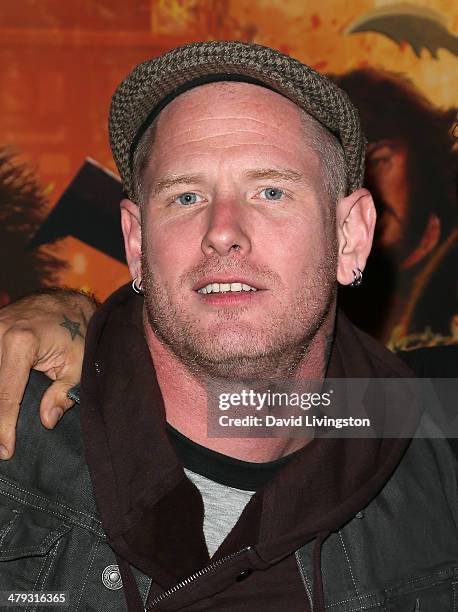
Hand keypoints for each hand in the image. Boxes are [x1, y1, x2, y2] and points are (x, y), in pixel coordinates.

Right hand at [0, 288, 96, 458]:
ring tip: (1, 431)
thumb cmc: (77, 333)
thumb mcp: (78, 365)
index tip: (5, 451)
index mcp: (21, 342)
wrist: (67, 302)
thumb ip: (63, 394)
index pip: (5, 394)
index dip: (3, 427)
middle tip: (0, 446)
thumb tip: (47, 421)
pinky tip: (0, 408)